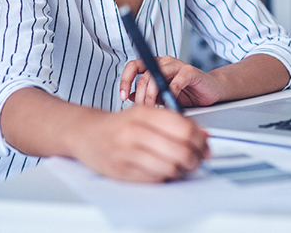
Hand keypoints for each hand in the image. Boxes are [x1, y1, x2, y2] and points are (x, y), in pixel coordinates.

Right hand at [70, 105, 209, 181]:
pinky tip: (165, 171)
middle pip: (180, 150)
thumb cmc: (119, 124)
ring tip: (182, 167)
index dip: (200, 140)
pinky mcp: (121, 171)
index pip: (183, 128)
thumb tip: (204, 135)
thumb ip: (173, 121)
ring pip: (170, 167)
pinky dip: (166, 177)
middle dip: (195, 159)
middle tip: (197, 160)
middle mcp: (134, 131)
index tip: (205, 146)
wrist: (85, 133)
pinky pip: (154, 178)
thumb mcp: (144, 113)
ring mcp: (126, 152)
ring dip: (182, 170)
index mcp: (143, 113)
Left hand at [120, 56, 224, 107]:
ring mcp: (177, 65)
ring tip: (154, 109)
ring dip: (152, 95)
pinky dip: (171, 96)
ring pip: (156, 77)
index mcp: (155, 66)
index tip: (122, 97)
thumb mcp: (162, 97)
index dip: (125, 80)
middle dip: (140, 96)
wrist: (210, 92)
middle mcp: (164, 62)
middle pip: (144, 76)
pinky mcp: (190, 71)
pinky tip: (171, 106)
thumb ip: (146, 94)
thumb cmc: (187, 94)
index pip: (133, 66)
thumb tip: (129, 97)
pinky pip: (175, 83)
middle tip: (142, 110)